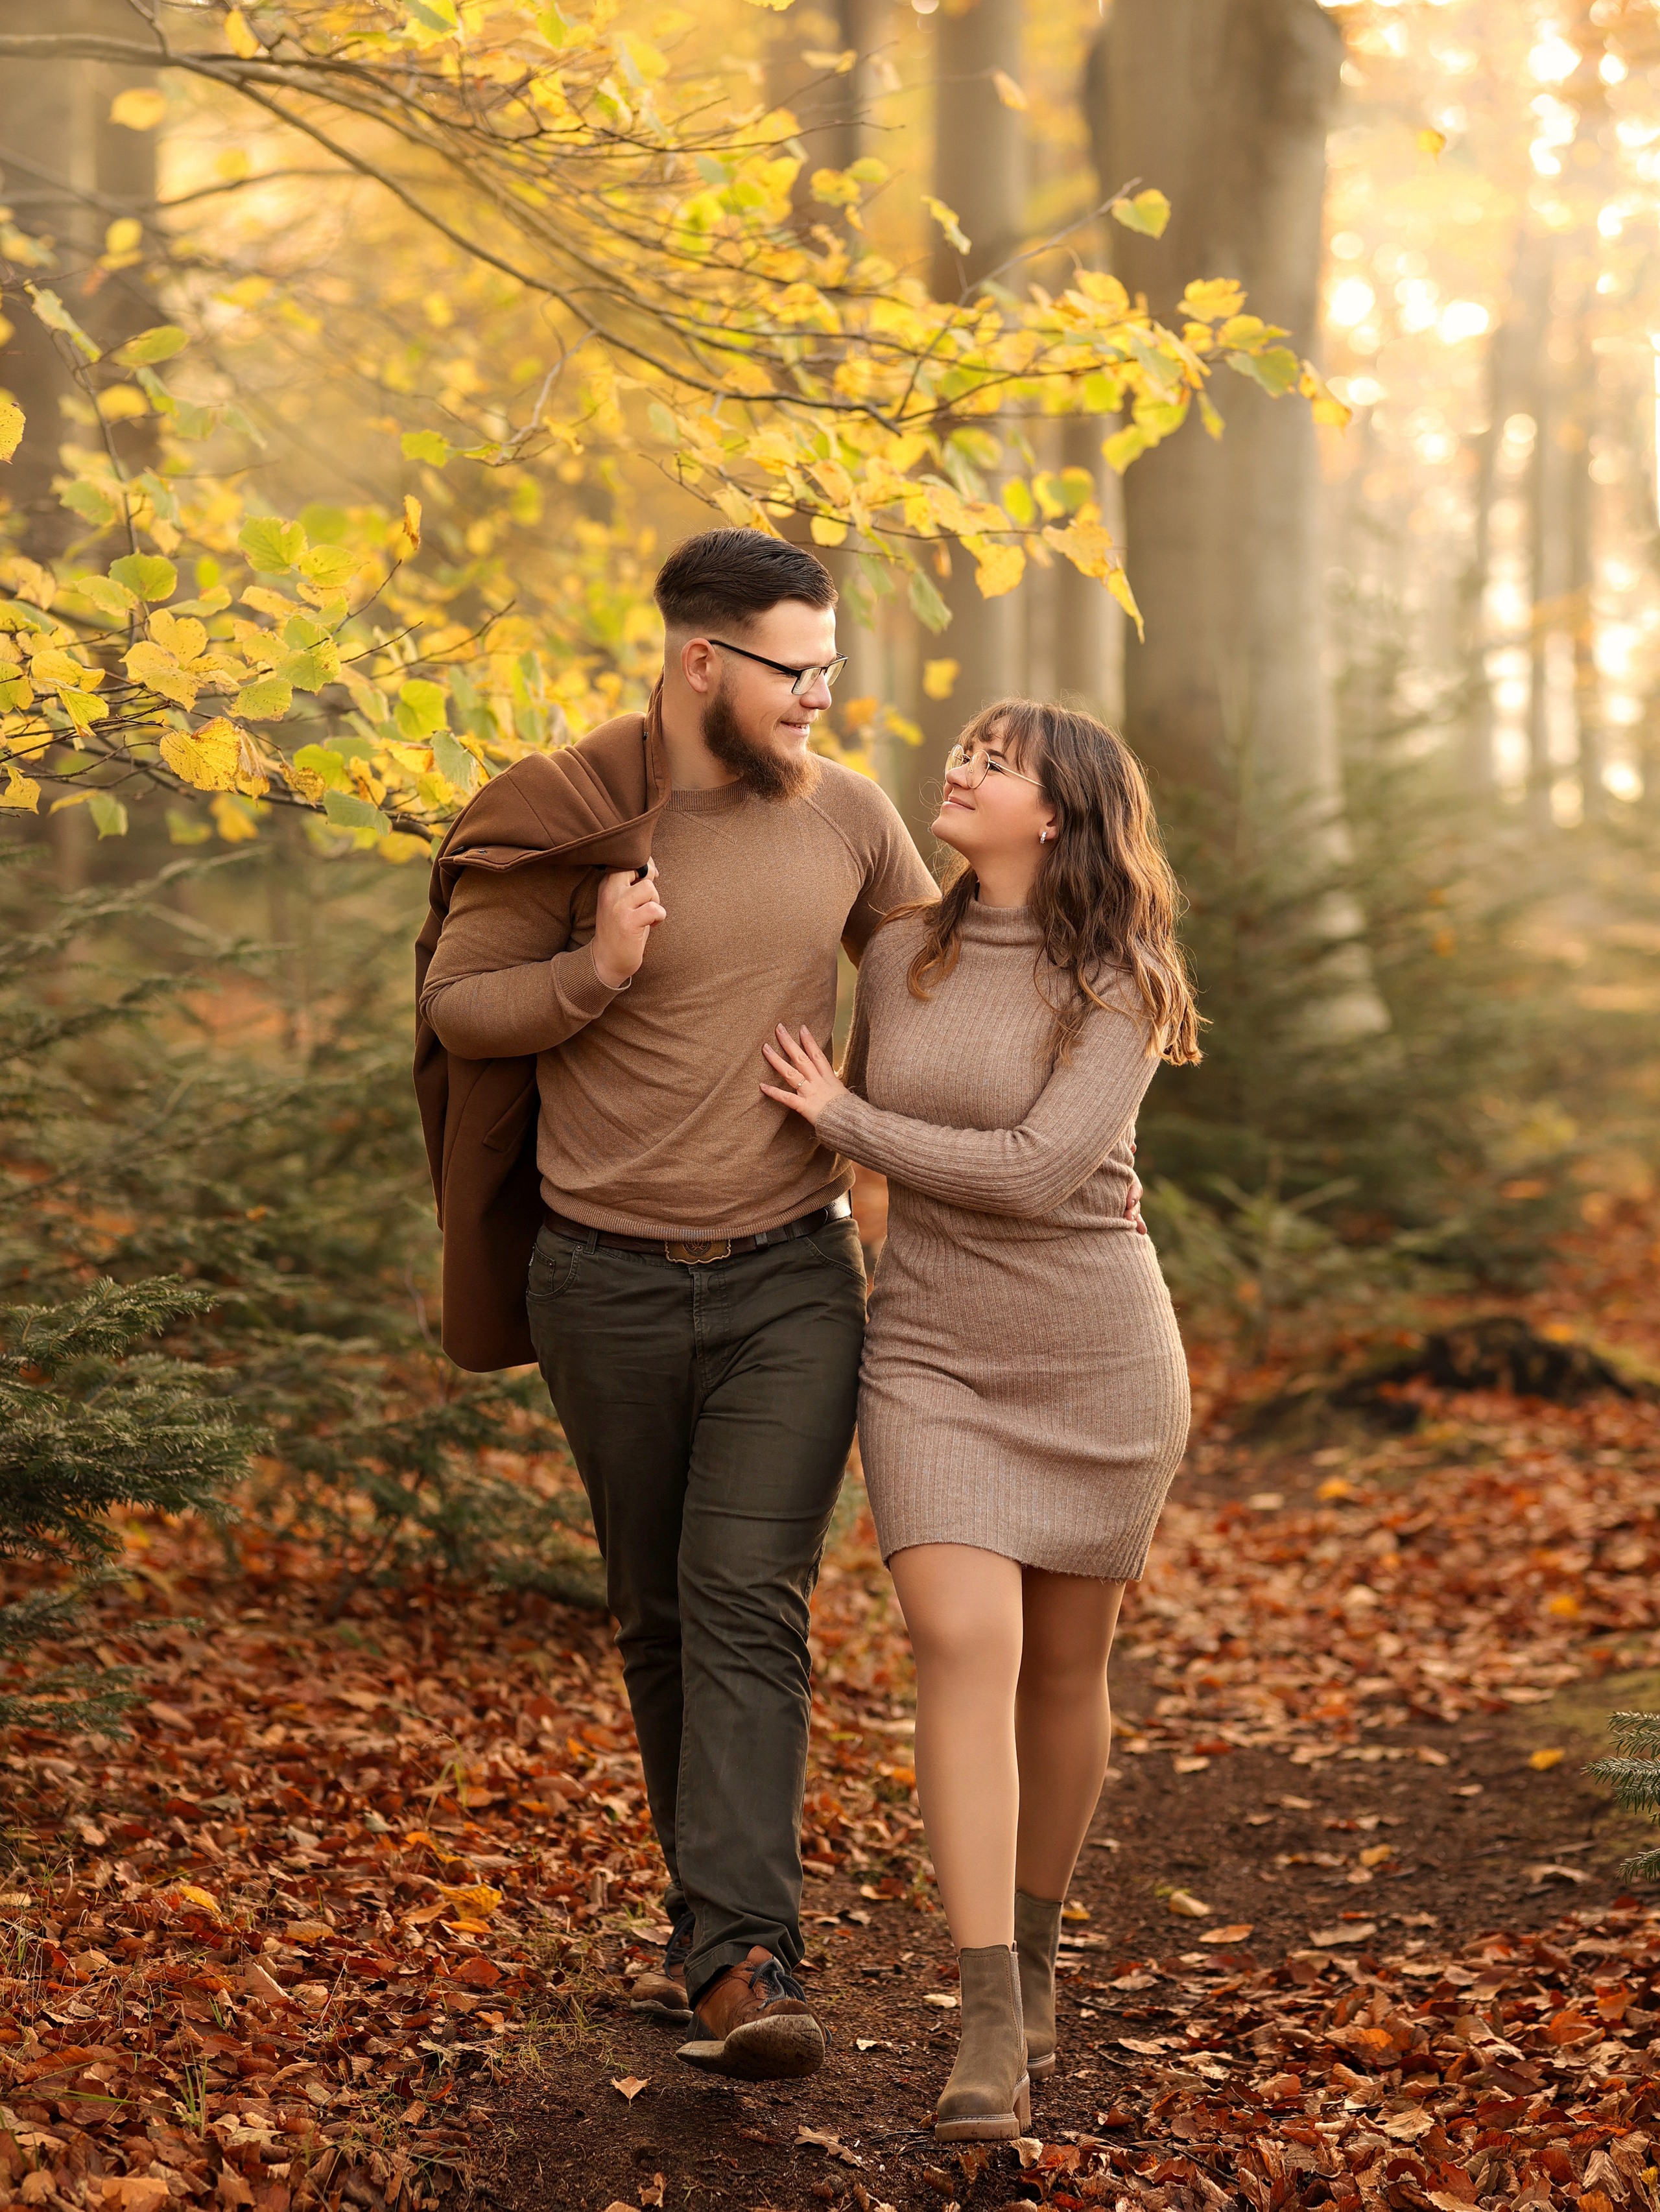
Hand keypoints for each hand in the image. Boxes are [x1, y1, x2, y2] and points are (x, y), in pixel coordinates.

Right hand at [592, 859, 664, 988]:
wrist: (606, 960)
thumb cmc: (621, 930)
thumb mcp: (622, 902)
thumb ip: (634, 884)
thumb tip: (651, 867)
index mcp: (607, 884)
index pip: (629, 861)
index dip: (646, 866)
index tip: (650, 878)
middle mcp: (610, 891)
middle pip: (639, 868)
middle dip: (650, 881)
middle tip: (649, 899)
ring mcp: (618, 906)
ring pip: (649, 888)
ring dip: (655, 902)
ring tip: (648, 915)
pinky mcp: (628, 921)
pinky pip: (654, 908)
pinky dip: (659, 917)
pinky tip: (651, 925)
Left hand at [760, 1023, 845, 1126]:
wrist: (852, 1123)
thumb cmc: (849, 1111)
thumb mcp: (843, 1093)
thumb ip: (833, 1086)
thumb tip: (830, 1083)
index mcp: (829, 1077)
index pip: (817, 1055)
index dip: (809, 1041)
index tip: (802, 1028)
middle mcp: (818, 1082)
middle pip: (801, 1058)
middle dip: (789, 1042)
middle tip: (779, 1028)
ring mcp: (811, 1093)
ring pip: (791, 1073)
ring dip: (776, 1060)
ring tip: (765, 1048)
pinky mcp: (805, 1107)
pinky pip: (786, 1098)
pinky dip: (774, 1092)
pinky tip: (762, 1086)